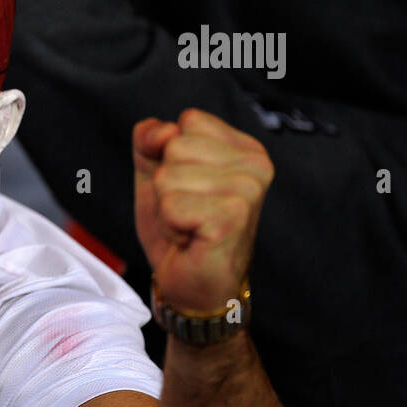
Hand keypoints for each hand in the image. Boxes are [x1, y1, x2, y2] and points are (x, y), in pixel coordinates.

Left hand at [133, 109, 273, 314]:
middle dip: (166, 185)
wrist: (193, 285)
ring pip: (167, 177)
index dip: (169, 156)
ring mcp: (247, 191)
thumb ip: (150, 140)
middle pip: (174, 147)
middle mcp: (255, 165)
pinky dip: (170, 226)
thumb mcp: (156, 173)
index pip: (187, 121)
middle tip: (187, 212)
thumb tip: (161, 130)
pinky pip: (170, 205)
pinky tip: (191, 239)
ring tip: (189, 226)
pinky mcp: (232, 218)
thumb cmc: (180, 227)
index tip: (189, 188)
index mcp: (244, 148)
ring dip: (166, 208)